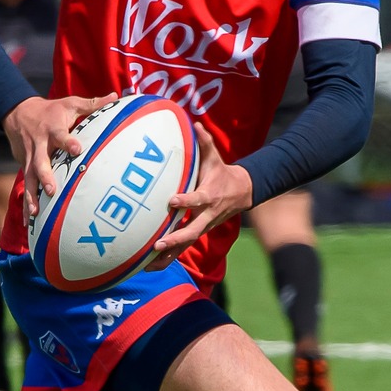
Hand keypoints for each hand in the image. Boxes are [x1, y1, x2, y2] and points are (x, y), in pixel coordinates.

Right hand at [4, 92, 119, 222]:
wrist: (18, 112)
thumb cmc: (52, 110)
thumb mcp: (70, 103)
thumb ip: (93, 104)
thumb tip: (115, 97)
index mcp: (53, 129)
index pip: (61, 136)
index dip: (68, 142)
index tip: (77, 149)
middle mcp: (40, 145)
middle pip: (40, 162)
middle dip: (45, 176)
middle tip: (52, 190)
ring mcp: (30, 157)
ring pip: (29, 177)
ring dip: (32, 195)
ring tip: (35, 212)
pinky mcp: (24, 165)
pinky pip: (26, 185)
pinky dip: (27, 201)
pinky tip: (29, 219)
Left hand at [150, 130, 249, 267]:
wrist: (242, 193)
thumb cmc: (222, 173)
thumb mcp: (215, 157)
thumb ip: (205, 142)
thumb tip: (195, 123)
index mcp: (209, 196)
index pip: (197, 200)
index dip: (185, 201)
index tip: (171, 200)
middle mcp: (206, 215)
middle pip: (191, 231)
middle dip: (175, 239)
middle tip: (157, 244)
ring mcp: (202, 227)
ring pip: (186, 245)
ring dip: (168, 256)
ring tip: (148, 265)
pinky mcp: (197, 233)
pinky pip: (182, 249)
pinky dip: (167, 259)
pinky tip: (149, 267)